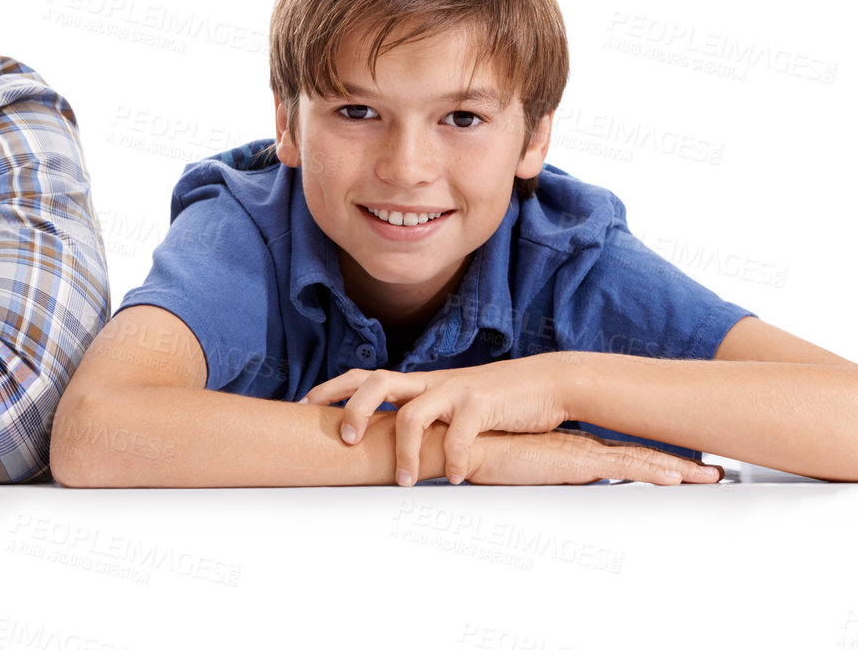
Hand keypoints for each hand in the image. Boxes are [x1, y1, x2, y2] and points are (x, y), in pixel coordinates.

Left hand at [304, 353, 579, 484]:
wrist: (551, 383)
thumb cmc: (501, 401)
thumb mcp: (456, 405)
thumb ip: (428, 417)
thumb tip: (397, 443)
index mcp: (422, 383)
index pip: (367, 375)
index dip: (334, 387)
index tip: (306, 404)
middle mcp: (433, 382)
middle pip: (377, 382)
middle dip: (353, 409)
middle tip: (345, 441)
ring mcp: (457, 391)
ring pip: (412, 415)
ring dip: (403, 453)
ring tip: (405, 482)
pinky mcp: (483, 404)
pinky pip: (458, 435)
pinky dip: (452, 460)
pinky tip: (455, 479)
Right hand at [465, 430, 722, 485]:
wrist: (467, 443)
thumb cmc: (488, 455)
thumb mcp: (529, 467)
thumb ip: (550, 474)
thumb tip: (563, 483)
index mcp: (577, 447)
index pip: (629, 454)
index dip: (660, 460)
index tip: (686, 467)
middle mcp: (586, 446)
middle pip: (646, 456)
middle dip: (683, 465)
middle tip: (715, 471)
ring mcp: (583, 452)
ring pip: (644, 461)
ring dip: (680, 470)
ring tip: (710, 476)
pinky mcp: (574, 460)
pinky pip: (624, 468)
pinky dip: (653, 472)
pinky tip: (676, 478)